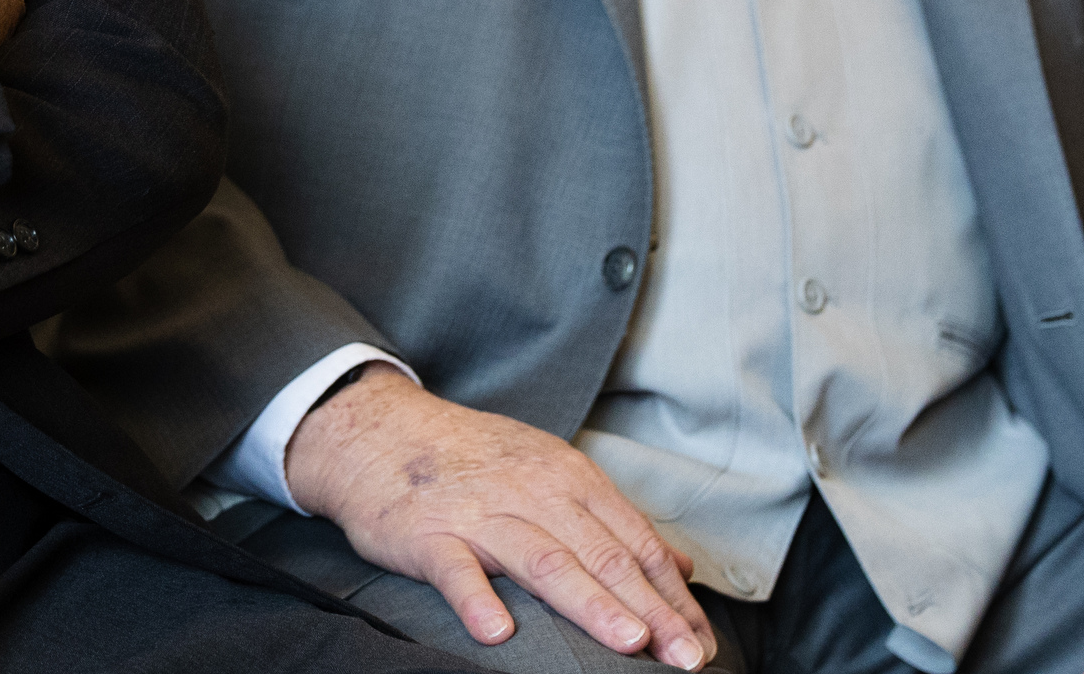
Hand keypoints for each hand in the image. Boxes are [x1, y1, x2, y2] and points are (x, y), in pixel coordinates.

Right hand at [284, 368, 713, 669]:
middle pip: (602, 554)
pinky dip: (476, 599)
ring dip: (589, 602)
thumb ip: (614, 522)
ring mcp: (481, 513)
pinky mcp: (428, 534)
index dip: (673, 596)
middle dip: (651, 609)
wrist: (382, 432)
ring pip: (543, 559)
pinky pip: (455, 569)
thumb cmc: (474, 461)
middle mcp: (534, 492)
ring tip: (627, 642)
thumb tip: (679, 564)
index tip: (701, 642)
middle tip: (684, 657)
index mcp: (570, 479)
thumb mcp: (552, 473)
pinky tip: (497, 632)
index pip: (635, 543)